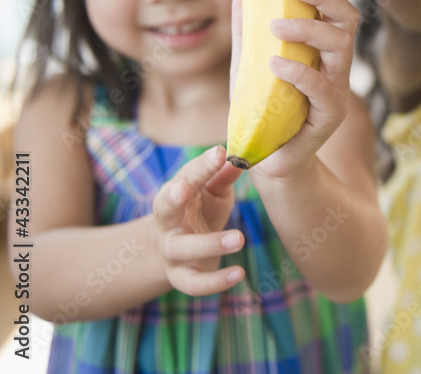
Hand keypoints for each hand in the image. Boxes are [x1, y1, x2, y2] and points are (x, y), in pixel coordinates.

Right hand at [152, 145, 245, 294]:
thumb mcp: (212, 191)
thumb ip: (222, 176)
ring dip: (209, 244)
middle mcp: (167, 221)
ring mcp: (171, 251)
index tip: (219, 154)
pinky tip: (238, 275)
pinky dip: (214, 282)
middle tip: (187, 188)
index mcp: (175, 193)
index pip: (185, 177)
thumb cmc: (199, 209)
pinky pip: (193, 283)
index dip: (200, 167)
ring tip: (239, 239)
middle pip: (164, 208)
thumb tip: (238, 159)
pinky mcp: (181, 276)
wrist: (179, 249)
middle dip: (173, 197)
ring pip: (181, 248)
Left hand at [233, 0, 358, 179]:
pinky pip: (323, 88)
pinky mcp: (329, 116)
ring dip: (310, 30)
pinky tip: (277, 63)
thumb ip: (247, 32)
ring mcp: (336, 90)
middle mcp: (335, 65)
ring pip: (341, 47)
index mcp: (320, 49)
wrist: (265, 159)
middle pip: (347, 20)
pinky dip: (300, 72)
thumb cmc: (261, 110)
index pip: (332, 6)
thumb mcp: (248, 65)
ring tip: (276, 25)